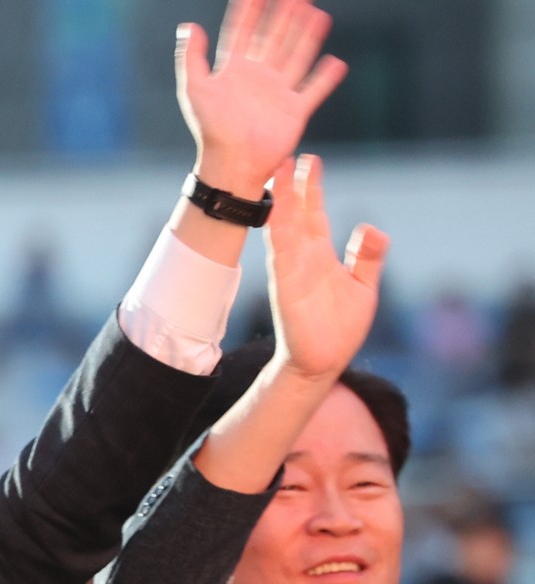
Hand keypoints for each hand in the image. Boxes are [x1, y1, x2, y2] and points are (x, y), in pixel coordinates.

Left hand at [177, 0, 344, 195]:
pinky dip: (325, 78)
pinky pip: (313, 90)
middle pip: (274, 39)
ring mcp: (278, 93)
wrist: (232, 162)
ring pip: (296, 56)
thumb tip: (189, 26)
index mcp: (234, 71)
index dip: (250, 11)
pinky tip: (335, 62)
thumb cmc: (210, 128)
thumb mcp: (195, 89)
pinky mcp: (295, 111)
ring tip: (317, 14)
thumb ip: (191, 57)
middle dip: (284, 16)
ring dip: (306, 36)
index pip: (243, 33)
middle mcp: (258, 78)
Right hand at [265, 155, 385, 381]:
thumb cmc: (338, 328)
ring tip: (279, 170)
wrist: (322, 362)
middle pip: (296, 213)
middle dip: (292, 183)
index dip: (310, 188)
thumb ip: (368, 256)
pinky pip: (282, 253)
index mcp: (319, 256)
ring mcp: (292, 270)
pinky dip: (279, 230)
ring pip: (286, 226)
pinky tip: (278, 210)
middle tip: (287, 152)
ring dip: (283, 199)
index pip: (313, 214)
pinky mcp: (288, 285)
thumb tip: (373, 228)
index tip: (307, 160)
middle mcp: (302, 258)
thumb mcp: (363, 285)